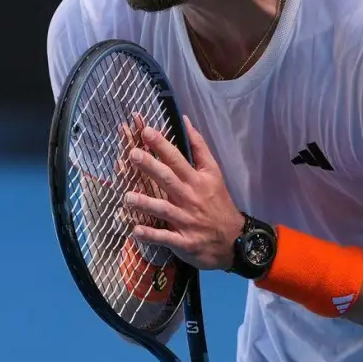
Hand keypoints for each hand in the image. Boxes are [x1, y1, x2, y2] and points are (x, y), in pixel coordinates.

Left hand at [120, 115, 245, 271]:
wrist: (235, 239)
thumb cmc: (218, 202)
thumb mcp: (213, 173)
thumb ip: (198, 147)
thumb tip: (184, 121)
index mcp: (198, 180)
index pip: (178, 159)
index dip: (162, 145)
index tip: (146, 132)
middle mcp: (191, 197)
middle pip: (169, 179)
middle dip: (150, 166)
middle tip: (132, 154)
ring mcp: (187, 220)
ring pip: (164, 209)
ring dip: (146, 203)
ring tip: (127, 197)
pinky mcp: (184, 241)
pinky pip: (165, 237)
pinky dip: (151, 235)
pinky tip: (135, 230)